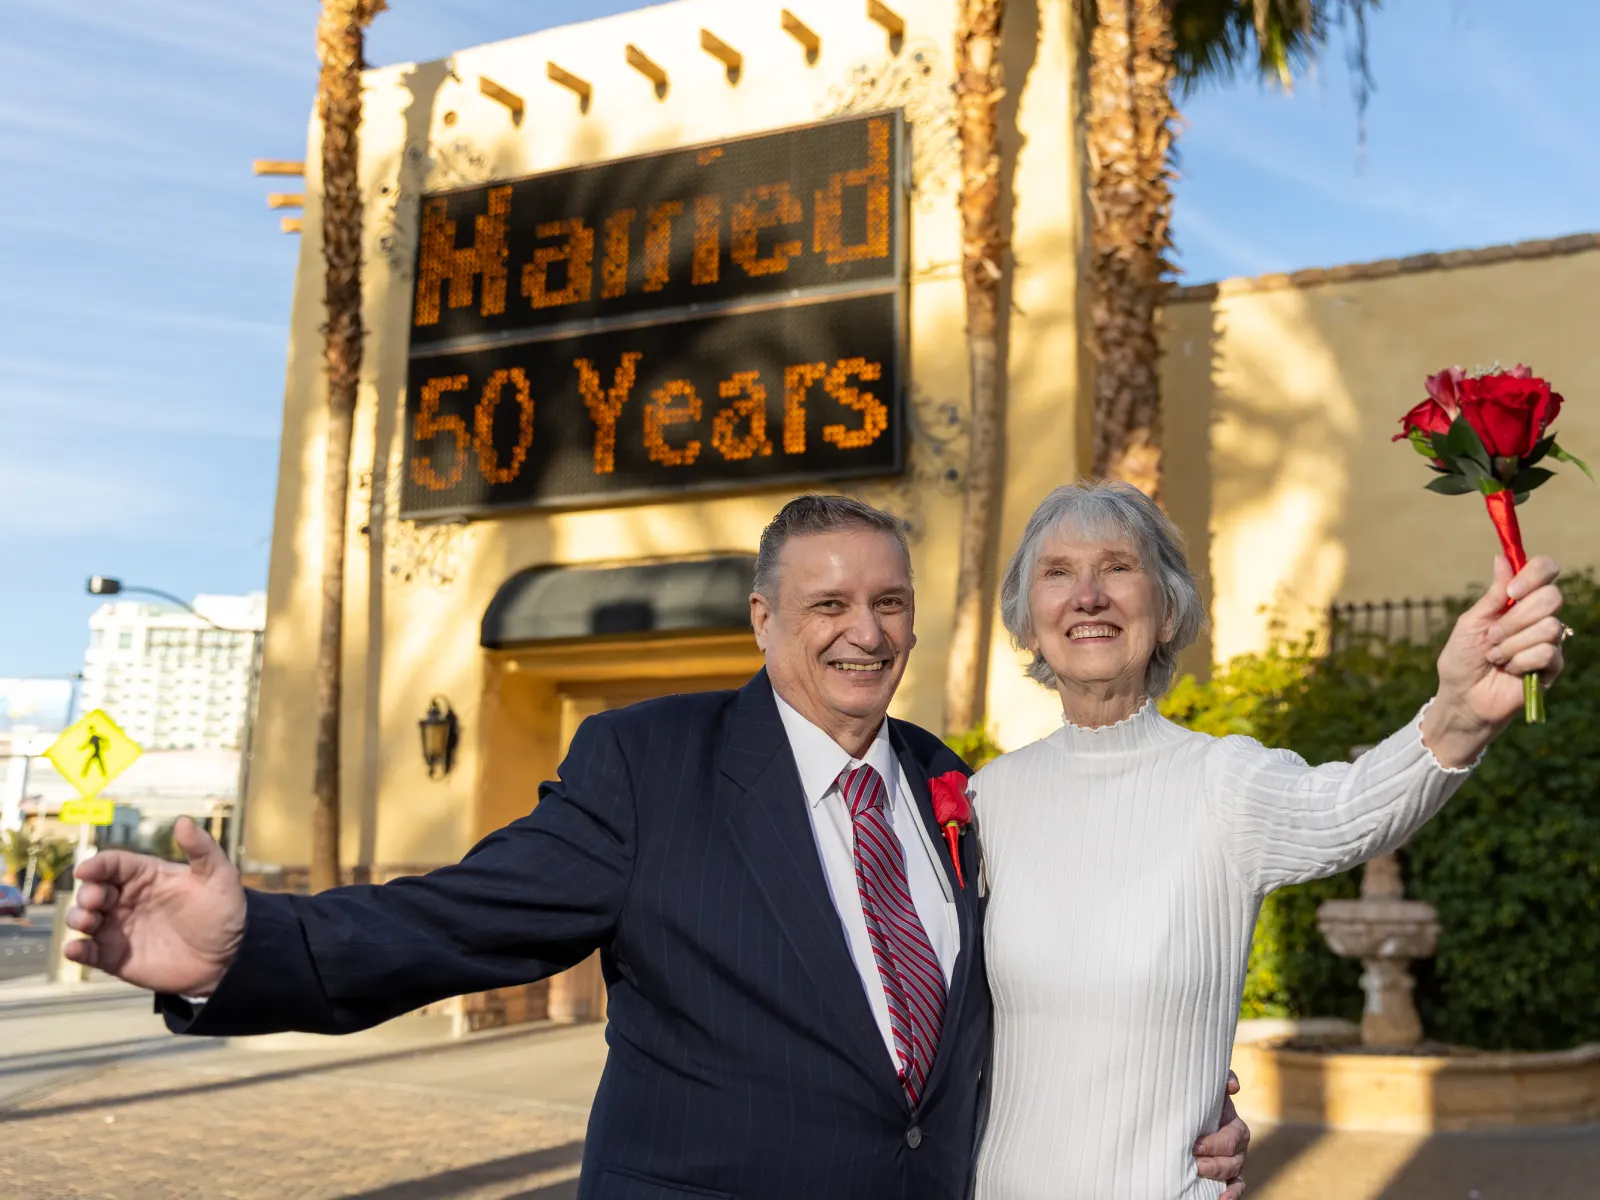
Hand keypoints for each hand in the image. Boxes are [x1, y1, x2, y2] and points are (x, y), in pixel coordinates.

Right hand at [65, 816, 246, 996]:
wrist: (228, 957)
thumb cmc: (223, 912)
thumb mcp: (220, 876)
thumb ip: (202, 849)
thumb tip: (183, 821)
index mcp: (146, 876)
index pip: (113, 864)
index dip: (97, 864)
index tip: (86, 870)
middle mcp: (126, 899)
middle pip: (93, 889)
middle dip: (87, 892)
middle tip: (94, 900)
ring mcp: (118, 928)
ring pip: (83, 918)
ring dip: (77, 917)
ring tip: (87, 921)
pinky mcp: (114, 957)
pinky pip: (87, 952)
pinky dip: (76, 950)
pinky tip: (75, 949)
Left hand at [1195, 1070, 1248, 1197]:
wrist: (1189, 1112)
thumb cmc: (1198, 1099)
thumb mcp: (1208, 1088)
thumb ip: (1222, 1079)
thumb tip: (1233, 1087)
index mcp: (1234, 1125)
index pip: (1230, 1139)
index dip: (1214, 1144)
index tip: (1194, 1145)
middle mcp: (1237, 1146)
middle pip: (1232, 1159)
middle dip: (1213, 1162)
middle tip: (1194, 1162)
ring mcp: (1234, 1163)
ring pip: (1234, 1174)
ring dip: (1218, 1176)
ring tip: (1199, 1173)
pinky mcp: (1228, 1177)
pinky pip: (1236, 1187)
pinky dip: (1231, 1195)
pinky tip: (1221, 1199)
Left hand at [1423, 555, 1564, 764]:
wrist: (1462, 697)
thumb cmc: (1462, 659)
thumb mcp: (1471, 622)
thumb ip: (1493, 594)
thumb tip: (1501, 557)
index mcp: (1518, 601)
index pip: (1546, 570)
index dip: (1535, 575)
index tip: (1512, 591)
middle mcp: (1538, 617)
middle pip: (1552, 598)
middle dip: (1516, 619)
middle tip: (1492, 635)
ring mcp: (1548, 641)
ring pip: (1549, 628)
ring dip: (1512, 644)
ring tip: (1494, 657)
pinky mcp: (1552, 667)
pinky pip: (1547, 653)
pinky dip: (1520, 661)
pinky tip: (1509, 670)